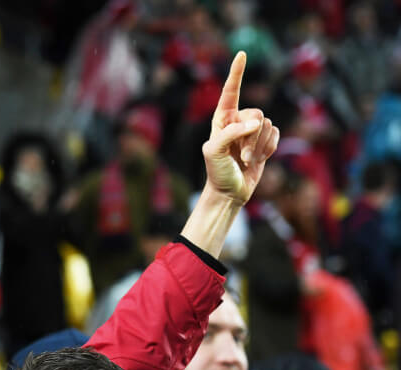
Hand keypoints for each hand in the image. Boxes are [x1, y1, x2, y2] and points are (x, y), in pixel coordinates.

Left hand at [200, 51, 279, 205]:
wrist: (229, 192)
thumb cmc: (217, 172)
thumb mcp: (214, 153)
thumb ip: (231, 134)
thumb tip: (255, 123)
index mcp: (221, 119)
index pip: (230, 92)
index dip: (236, 73)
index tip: (242, 54)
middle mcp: (237, 121)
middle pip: (257, 113)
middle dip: (252, 136)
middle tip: (241, 156)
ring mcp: (252, 131)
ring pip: (268, 125)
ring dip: (259, 146)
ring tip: (246, 160)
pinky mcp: (265, 141)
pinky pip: (276, 134)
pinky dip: (269, 149)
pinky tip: (258, 160)